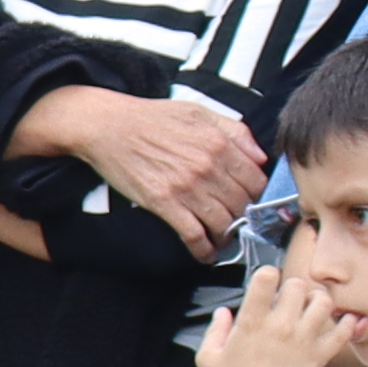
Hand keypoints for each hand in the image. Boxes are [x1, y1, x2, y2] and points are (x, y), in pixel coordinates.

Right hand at [40, 84, 270, 258]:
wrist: (107, 126)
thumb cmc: (151, 117)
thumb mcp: (200, 112)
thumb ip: (235, 132)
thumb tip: (260, 157)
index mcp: (220, 143)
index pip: (256, 180)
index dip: (258, 195)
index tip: (251, 201)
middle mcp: (208, 167)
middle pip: (243, 204)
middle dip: (244, 217)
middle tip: (238, 221)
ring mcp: (186, 187)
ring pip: (222, 222)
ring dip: (226, 235)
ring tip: (222, 238)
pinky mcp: (163, 203)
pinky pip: (192, 234)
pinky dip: (203, 249)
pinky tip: (205, 254)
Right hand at [194, 255, 351, 366]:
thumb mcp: (208, 358)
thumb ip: (215, 330)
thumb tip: (223, 313)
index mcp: (250, 322)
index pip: (266, 277)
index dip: (268, 276)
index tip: (268, 285)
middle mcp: (279, 326)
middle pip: (298, 286)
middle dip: (295, 289)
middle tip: (292, 301)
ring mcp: (302, 340)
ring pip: (323, 302)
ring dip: (319, 302)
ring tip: (314, 310)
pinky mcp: (319, 356)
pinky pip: (342, 331)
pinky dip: (346, 324)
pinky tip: (341, 324)